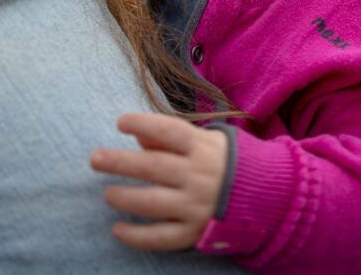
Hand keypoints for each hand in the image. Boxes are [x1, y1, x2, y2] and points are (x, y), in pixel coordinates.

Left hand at [90, 112, 227, 250]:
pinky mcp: (194, 232)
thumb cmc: (224, 161)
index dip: (143, 123)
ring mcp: (196, 205)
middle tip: (95, 159)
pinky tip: (117, 229)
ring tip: (107, 193)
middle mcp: (198, 175)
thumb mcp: (206, 141)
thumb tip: (138, 137)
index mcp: (202, 146)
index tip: (120, 122)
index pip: (168, 130)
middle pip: (153, 166)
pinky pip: (161, 237)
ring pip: (153, 203)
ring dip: (124, 198)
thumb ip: (171, 138)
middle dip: (121, 162)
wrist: (265, 196)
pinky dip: (136, 236)